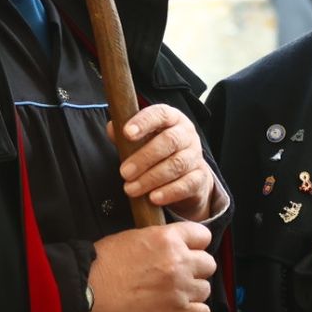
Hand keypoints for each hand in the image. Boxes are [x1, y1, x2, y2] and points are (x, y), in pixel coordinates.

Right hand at [89, 220, 215, 311]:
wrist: (86, 292)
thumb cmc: (102, 264)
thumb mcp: (133, 238)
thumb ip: (159, 240)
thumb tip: (171, 244)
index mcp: (168, 238)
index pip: (204, 236)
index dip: (197, 245)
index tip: (191, 252)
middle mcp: (179, 262)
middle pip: (209, 264)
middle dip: (197, 269)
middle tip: (181, 275)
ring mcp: (179, 288)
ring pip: (206, 289)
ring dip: (194, 292)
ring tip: (176, 295)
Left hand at [110, 104, 215, 221]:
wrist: (187, 176)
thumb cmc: (159, 153)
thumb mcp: (142, 140)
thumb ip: (125, 134)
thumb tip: (112, 128)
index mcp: (172, 119)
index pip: (161, 114)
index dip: (144, 122)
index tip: (127, 133)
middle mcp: (187, 135)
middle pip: (170, 141)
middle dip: (145, 157)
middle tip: (124, 173)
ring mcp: (196, 156)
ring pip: (177, 164)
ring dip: (152, 178)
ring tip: (131, 189)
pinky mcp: (199, 178)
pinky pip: (187, 184)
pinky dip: (169, 192)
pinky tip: (153, 198)